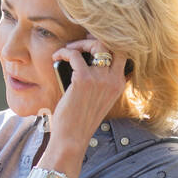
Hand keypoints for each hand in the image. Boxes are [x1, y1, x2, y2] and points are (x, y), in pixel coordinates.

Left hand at [43, 36, 130, 161]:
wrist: (72, 138)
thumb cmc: (80, 120)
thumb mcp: (99, 99)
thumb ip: (100, 81)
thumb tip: (85, 59)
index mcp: (119, 84)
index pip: (121, 54)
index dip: (107, 45)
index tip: (91, 44)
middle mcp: (113, 80)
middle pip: (113, 45)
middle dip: (97, 39)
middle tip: (81, 43)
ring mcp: (100, 79)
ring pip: (95, 45)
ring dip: (79, 44)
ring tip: (67, 51)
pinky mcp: (83, 80)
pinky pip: (74, 54)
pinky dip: (64, 52)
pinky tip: (57, 56)